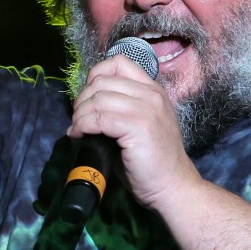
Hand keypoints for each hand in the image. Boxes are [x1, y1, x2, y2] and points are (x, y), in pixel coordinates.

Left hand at [67, 54, 199, 209]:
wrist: (172, 187)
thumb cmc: (151, 162)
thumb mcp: (138, 125)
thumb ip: (118, 109)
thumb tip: (85, 106)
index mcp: (153, 90)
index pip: (118, 63)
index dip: (95, 77)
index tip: (88, 100)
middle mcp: (151, 94)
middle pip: (102, 81)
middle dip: (82, 100)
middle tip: (79, 121)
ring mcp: (146, 109)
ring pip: (97, 98)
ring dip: (80, 115)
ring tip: (78, 130)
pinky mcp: (138, 126)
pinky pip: (99, 118)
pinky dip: (82, 126)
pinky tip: (79, 136)